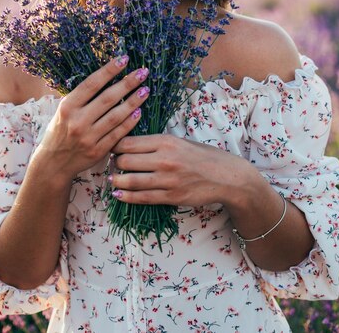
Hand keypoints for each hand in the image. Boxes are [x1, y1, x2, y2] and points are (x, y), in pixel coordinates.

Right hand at [36, 57, 150, 180]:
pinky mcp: (97, 151)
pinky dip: (129, 122)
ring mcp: (88, 137)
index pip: (92, 84)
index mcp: (68, 106)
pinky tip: (139, 111)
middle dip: (128, 83)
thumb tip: (107, 75)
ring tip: (145, 90)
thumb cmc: (61, 130)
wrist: (53, 162)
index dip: (109, 70)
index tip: (124, 59)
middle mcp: (77, 121)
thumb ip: (83, 96)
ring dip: (133, 102)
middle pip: (107, 98)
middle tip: (143, 73)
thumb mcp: (64, 109)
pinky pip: (118, 133)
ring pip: (116, 116)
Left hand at [110, 134, 248, 207]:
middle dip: (115, 163)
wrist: (226, 176)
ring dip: (116, 181)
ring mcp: (167, 180)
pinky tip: (118, 195)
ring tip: (113, 180)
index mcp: (165, 141)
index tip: (113, 149)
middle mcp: (164, 159)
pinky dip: (126, 197)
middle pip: (125, 161)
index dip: (116, 146)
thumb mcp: (179, 141)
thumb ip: (156, 144)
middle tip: (113, 165)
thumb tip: (129, 146)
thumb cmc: (202, 156)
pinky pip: (141, 198)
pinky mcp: (170, 197)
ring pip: (129, 181)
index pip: (128, 143)